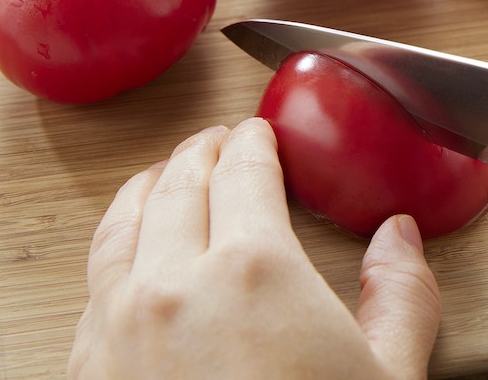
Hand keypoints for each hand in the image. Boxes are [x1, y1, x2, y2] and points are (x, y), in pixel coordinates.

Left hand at [67, 118, 440, 379]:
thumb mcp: (389, 378)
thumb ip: (402, 295)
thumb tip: (400, 238)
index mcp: (253, 268)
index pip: (244, 169)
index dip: (253, 141)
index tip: (258, 132)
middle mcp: (172, 284)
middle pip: (178, 184)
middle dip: (201, 153)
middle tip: (218, 143)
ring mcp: (118, 327)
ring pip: (121, 225)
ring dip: (147, 188)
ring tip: (164, 178)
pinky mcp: (85, 371)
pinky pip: (92, 284)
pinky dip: (113, 249)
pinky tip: (130, 257)